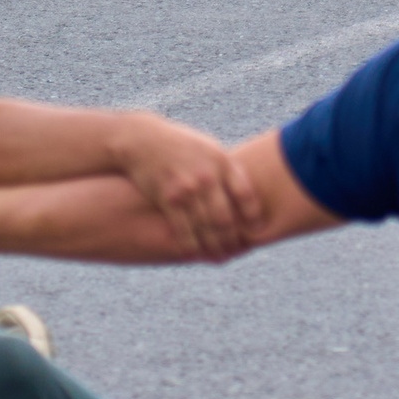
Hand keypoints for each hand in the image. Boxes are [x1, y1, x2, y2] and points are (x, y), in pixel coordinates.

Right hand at [111, 113, 263, 258]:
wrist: (141, 140)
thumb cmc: (180, 145)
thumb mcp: (208, 148)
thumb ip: (226, 169)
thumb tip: (247, 193)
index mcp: (222, 162)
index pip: (246, 195)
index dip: (254, 217)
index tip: (257, 232)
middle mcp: (206, 176)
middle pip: (226, 218)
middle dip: (233, 240)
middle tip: (236, 252)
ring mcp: (187, 189)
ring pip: (206, 229)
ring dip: (215, 248)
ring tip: (220, 258)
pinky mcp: (167, 199)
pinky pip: (183, 231)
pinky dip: (192, 247)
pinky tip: (196, 255)